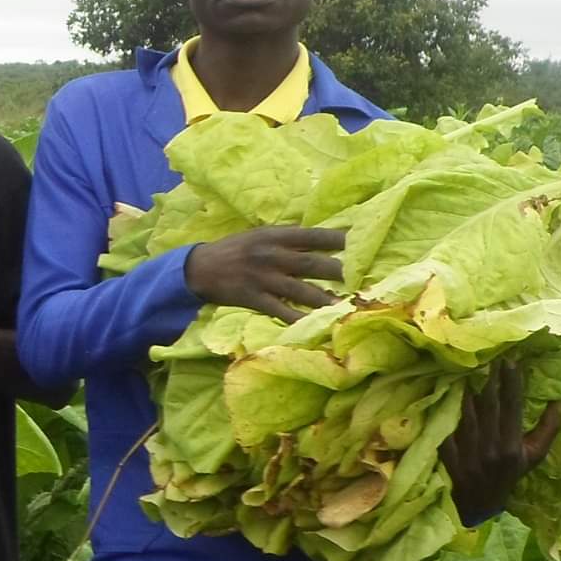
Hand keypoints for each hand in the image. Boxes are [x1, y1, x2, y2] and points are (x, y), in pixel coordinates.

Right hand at [183, 226, 344, 323]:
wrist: (198, 269)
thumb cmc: (234, 249)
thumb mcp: (259, 235)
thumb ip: (287, 238)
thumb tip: (323, 239)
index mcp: (274, 236)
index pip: (313, 236)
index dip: (338, 240)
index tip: (361, 244)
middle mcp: (270, 255)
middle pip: (311, 264)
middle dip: (338, 272)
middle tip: (359, 279)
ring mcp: (262, 278)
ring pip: (301, 290)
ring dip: (325, 299)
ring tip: (346, 306)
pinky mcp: (254, 298)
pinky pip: (281, 311)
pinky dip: (299, 319)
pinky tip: (315, 326)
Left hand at [443, 363, 560, 522]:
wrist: (479, 501)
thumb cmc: (510, 473)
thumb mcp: (533, 455)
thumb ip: (547, 429)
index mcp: (512, 447)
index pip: (512, 408)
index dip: (512, 383)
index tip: (512, 362)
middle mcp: (489, 448)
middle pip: (490, 407)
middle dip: (492, 381)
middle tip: (494, 360)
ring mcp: (467, 451)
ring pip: (468, 414)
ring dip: (470, 392)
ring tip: (473, 373)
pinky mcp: (449, 454)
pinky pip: (448, 427)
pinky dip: (451, 411)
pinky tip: (454, 396)